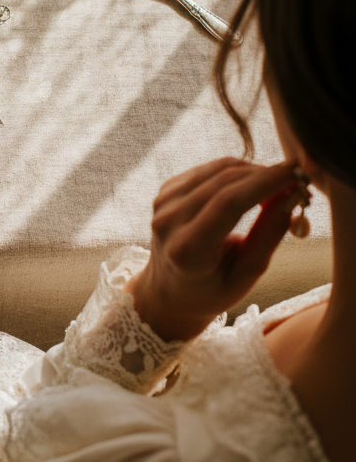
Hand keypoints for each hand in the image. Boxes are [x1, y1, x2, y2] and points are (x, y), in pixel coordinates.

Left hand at [126, 158, 300, 341]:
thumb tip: (292, 198)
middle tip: (298, 181)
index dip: (265, 183)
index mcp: (186, 251)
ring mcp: (164, 203)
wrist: (169, 291)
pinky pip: (210, 170)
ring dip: (255, 172)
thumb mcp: (245, 277)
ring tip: (281, 188)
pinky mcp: (166, 191)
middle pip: (224, 182)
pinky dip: (238, 173)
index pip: (228, 203)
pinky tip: (255, 188)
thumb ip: (267, 237)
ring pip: (218, 169)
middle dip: (266, 175)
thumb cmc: (212, 291)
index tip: (297, 174)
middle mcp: (169, 222)